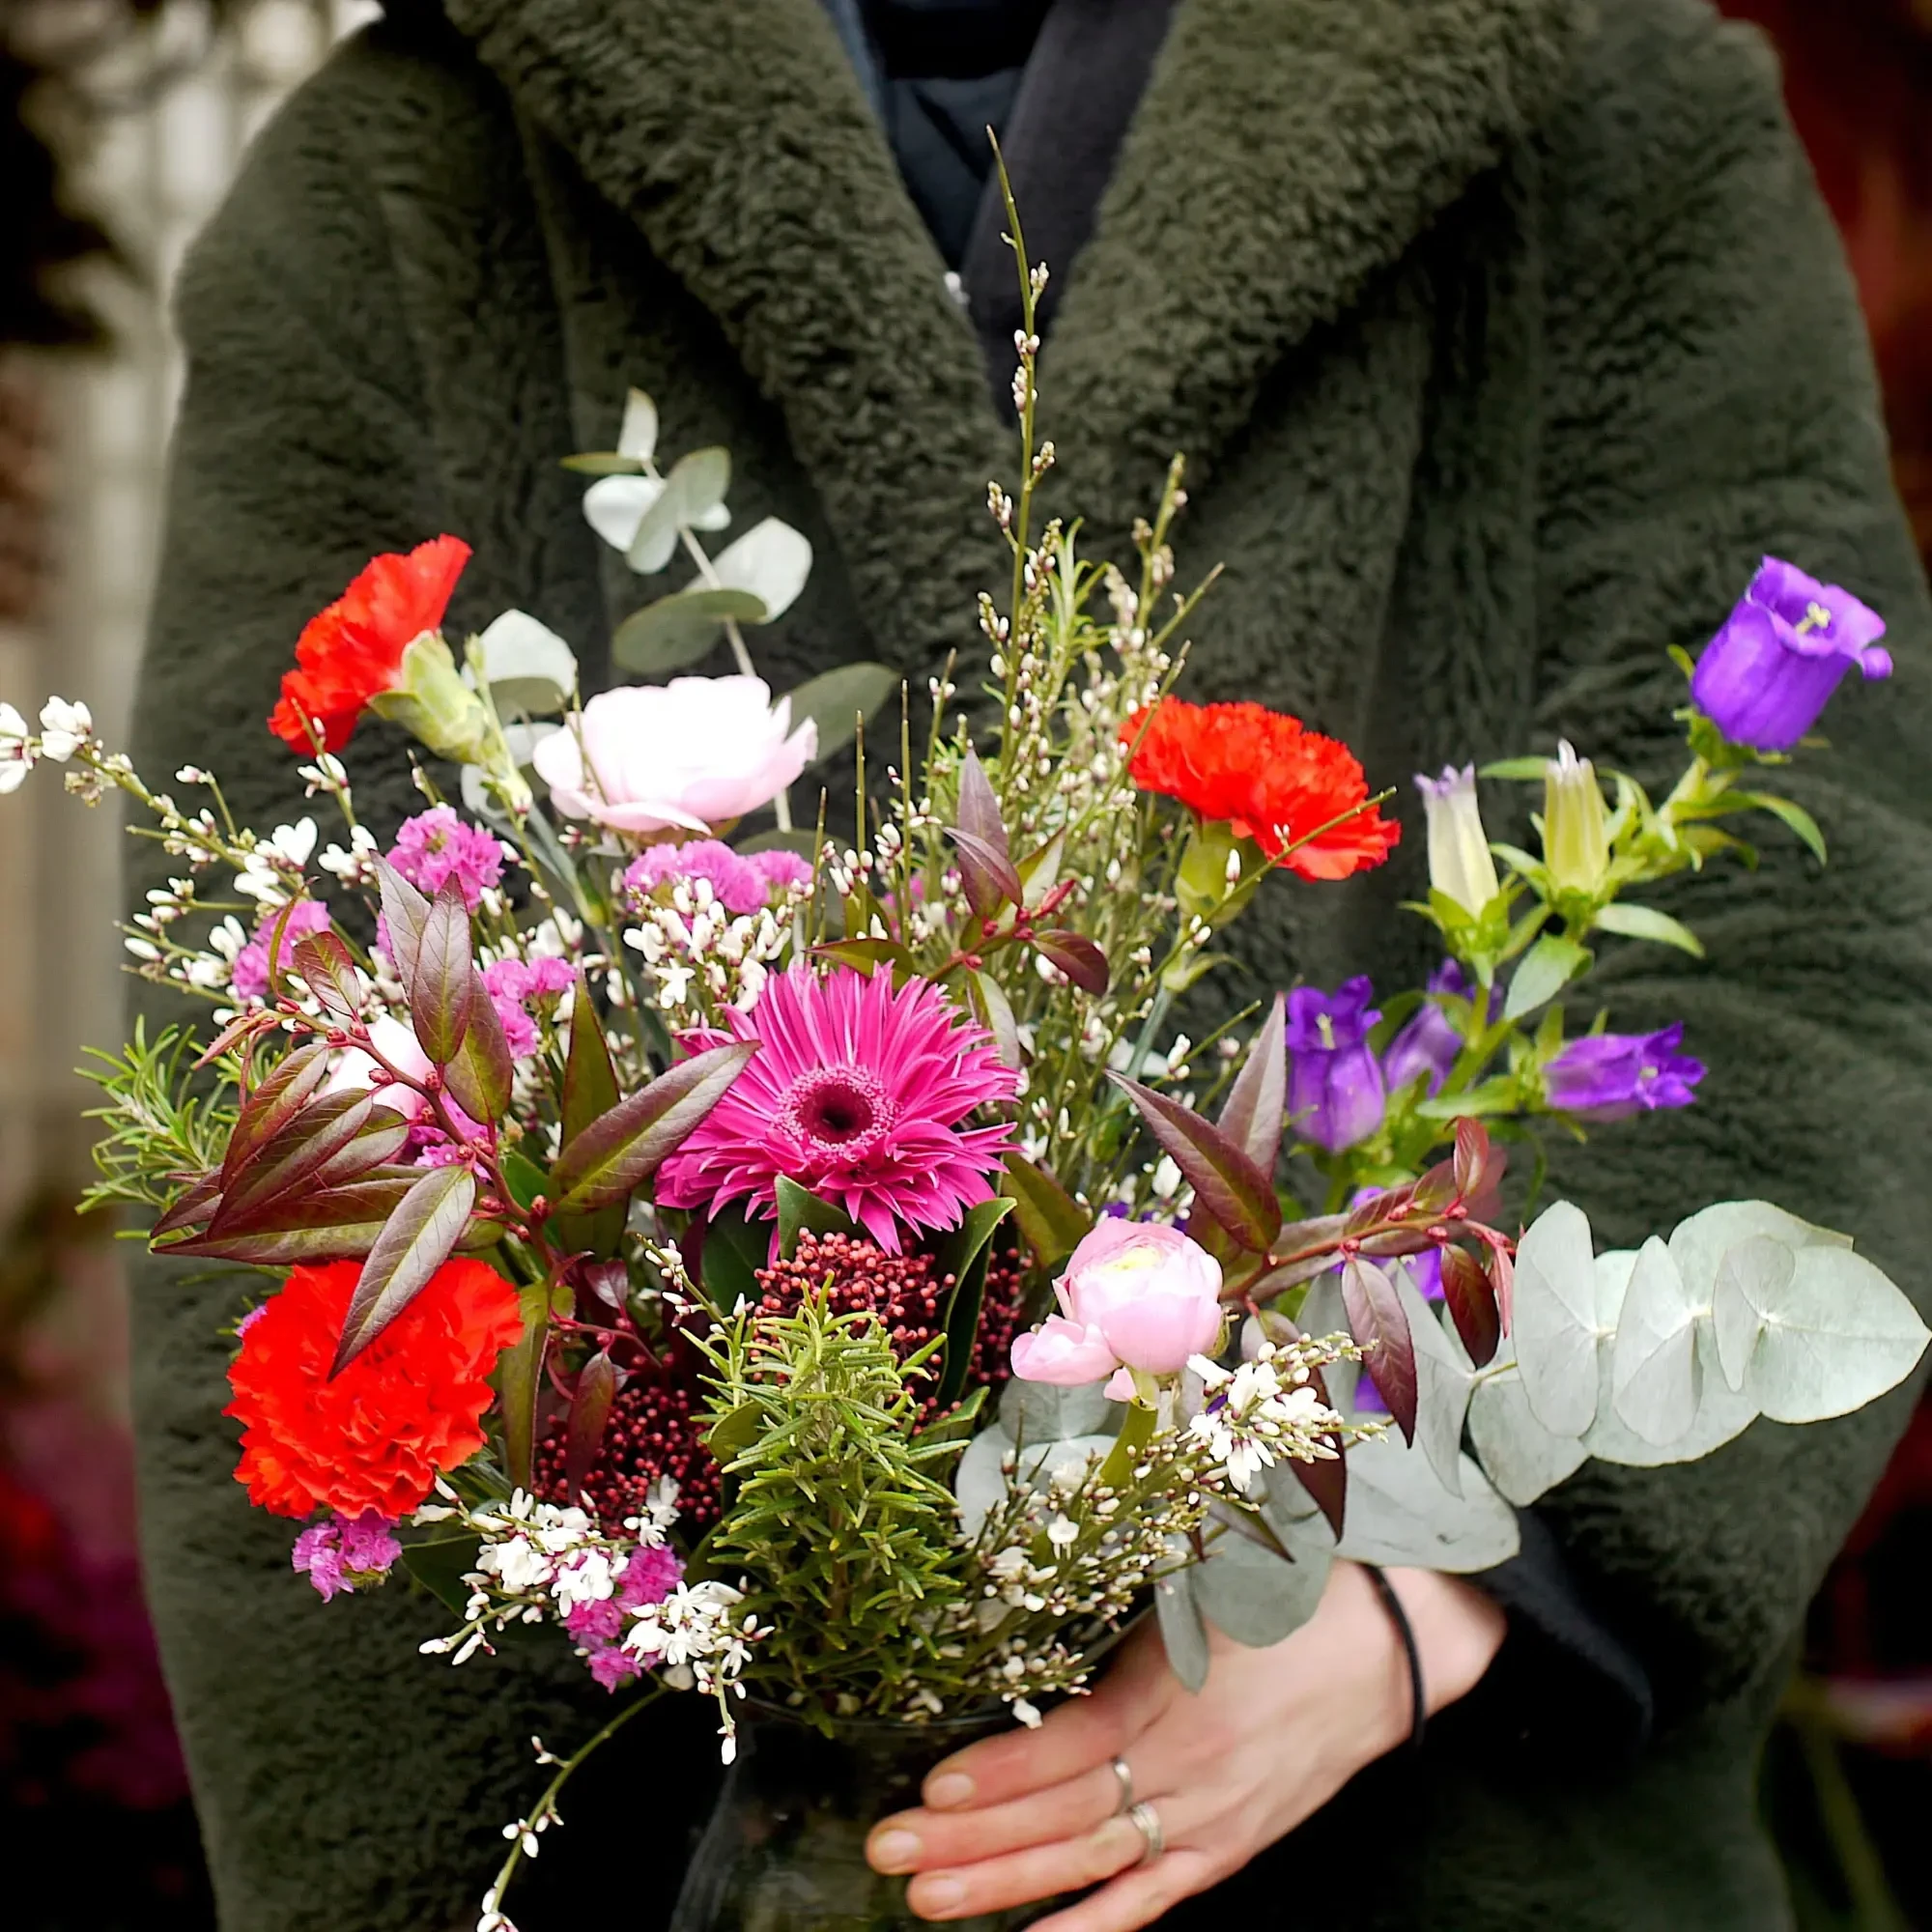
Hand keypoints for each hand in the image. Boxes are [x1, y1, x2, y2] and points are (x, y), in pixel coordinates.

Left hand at [864, 1560, 1505, 1927]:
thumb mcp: (1201, 1581)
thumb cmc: (1288, 1595)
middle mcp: (1192, 1767)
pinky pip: (1156, 1900)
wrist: (1394, 1642)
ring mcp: (1212, 1816)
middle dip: (971, 1836)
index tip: (929, 1786)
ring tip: (929, 1899)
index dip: (1001, 1771)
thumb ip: (1122, 1601)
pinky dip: (1095, 1928)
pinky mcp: (1233, 1847)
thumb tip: (1031, 1571)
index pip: (1073, 1745)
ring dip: (1007, 1883)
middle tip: (888, 1853)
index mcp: (1181, 1692)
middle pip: (1066, 1813)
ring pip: (1094, 1862)